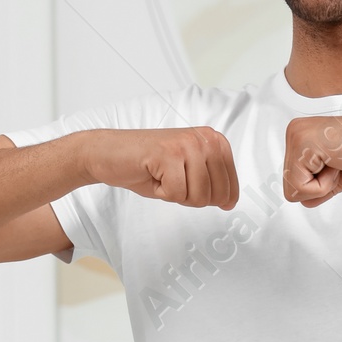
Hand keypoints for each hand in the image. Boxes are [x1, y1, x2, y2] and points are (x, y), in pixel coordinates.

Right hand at [89, 125, 238, 207]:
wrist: (110, 154)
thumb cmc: (148, 165)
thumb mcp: (190, 172)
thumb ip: (212, 183)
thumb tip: (230, 202)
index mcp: (214, 141)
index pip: (231, 186)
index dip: (210, 198)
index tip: (189, 185)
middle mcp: (204, 139)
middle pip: (215, 195)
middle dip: (191, 197)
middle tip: (172, 180)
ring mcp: (187, 144)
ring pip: (198, 196)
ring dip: (175, 195)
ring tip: (162, 176)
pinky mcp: (169, 154)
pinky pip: (176, 194)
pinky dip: (161, 193)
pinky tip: (152, 176)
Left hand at [282, 109, 341, 206]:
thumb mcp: (341, 179)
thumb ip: (320, 187)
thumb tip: (303, 199)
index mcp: (303, 139)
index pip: (294, 186)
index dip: (322, 188)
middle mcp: (296, 132)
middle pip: (289, 189)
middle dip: (320, 188)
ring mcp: (297, 135)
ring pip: (292, 190)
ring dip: (323, 186)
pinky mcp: (303, 142)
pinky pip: (300, 187)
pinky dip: (324, 185)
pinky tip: (341, 163)